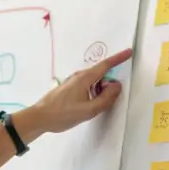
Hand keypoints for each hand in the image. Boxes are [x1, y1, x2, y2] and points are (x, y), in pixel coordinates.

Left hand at [0, 48, 131, 169]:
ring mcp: (72, 82)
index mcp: (85, 78)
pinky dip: (92, 92)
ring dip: (99, 90)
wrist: (39, 118)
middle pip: (100, 74)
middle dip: (108, 83)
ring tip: (93, 107)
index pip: (106, 65)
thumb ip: (106, 98)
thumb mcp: (89, 109)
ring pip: (93, 81)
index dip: (119, 58)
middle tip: (106, 100)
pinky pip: (86, 86)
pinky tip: (86, 106)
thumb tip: (116, 86)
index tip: (129, 52)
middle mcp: (78, 76)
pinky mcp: (68, 88)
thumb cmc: (63, 114)